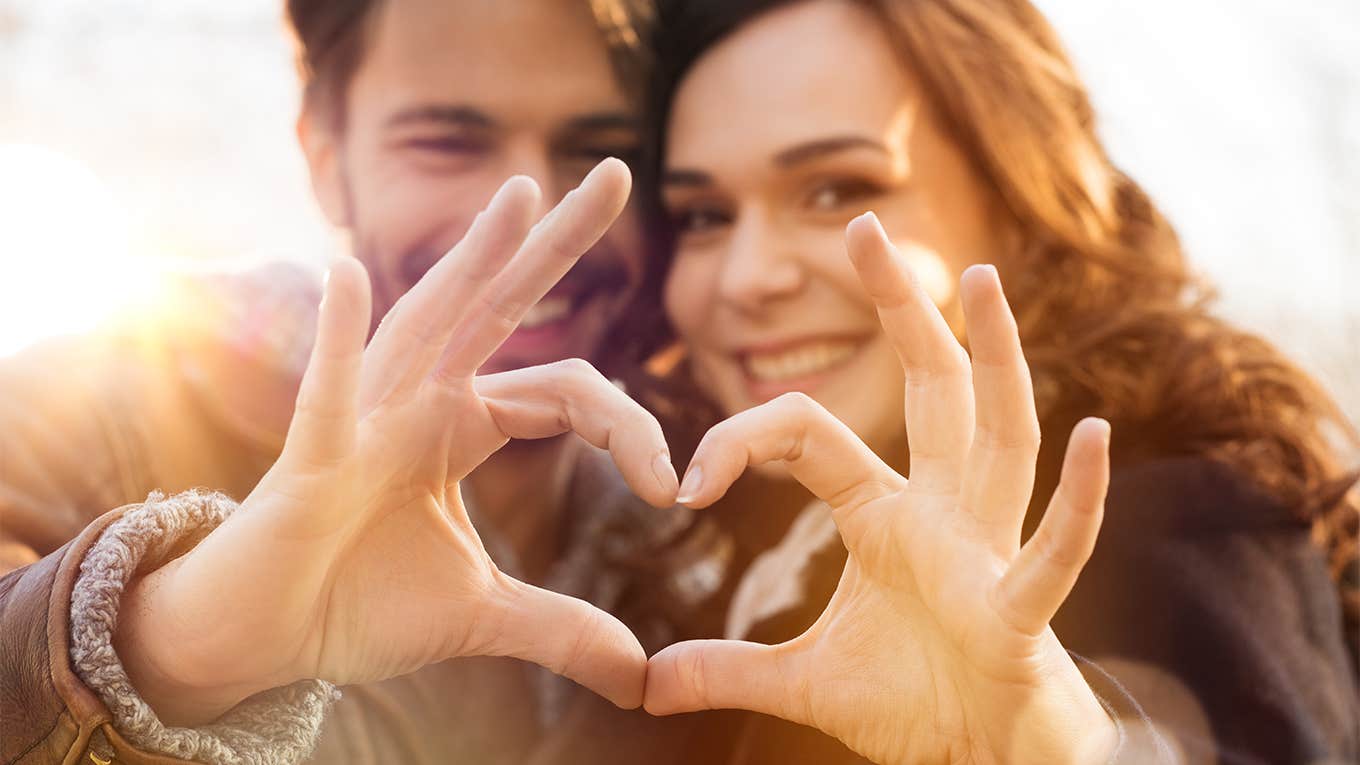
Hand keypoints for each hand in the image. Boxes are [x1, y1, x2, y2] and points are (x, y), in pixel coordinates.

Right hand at [116, 159, 678, 724]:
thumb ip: (560, 628)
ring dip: (471, 260)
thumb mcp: (481, 614)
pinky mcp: (313, 456)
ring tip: (520, 196)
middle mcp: (421, 400)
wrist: (267, 637)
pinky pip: (328, 391)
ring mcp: (366, 416)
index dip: (630, 430)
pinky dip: (337, 338)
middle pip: (501, 307)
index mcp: (464, 424)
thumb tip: (640, 676)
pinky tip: (347, 273)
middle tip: (619, 174)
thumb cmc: (358, 602)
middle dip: (558, 245)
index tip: (673, 488)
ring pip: (427, 322)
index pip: (568, 392)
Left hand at [645, 213, 1117, 764]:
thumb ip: (728, 671)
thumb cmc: (915, 704)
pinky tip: (1097, 436)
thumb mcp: (805, 683)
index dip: (743, 440)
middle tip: (864, 227)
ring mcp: (988, 553)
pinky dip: (1081, 500)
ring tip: (980, 280)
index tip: (686, 482)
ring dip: (994, 361)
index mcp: (885, 516)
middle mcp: (944, 514)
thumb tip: (646, 683)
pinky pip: (1055, 550)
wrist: (984, 763)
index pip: (812, 435)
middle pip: (928, 391)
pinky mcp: (1020, 613)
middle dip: (900, 310)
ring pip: (999, 440)